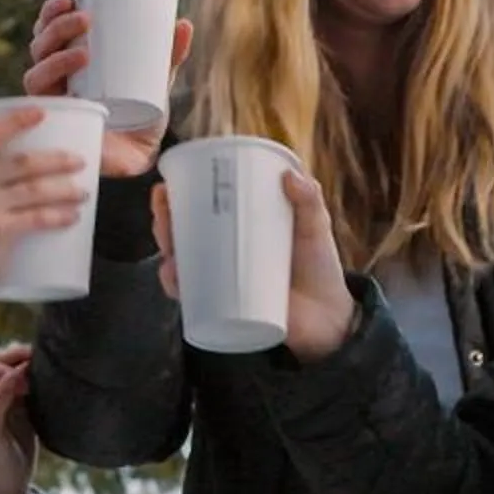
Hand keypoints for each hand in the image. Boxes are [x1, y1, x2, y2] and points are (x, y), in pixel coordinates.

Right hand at [0, 109, 93, 330]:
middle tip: (81, 161)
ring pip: (37, 189)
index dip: (17, 120)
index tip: (42, 113)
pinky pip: (38, 217)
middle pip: (25, 162)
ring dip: (66, 189)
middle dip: (58, 160)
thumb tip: (24, 178)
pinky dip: (59, 216)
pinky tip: (73, 216)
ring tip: (84, 192)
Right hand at [24, 0, 190, 179]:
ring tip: (85, 51)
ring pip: (36, 72)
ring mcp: (53, 104)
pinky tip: (71, 84)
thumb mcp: (156, 82)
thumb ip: (168, 57)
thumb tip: (183, 23)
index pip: (50, 31)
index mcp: (71, 63)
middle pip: (39, 45)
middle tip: (86, 18)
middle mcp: (55, 81)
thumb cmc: (141, 118)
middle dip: (56, 27)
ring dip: (56, 57)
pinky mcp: (57, 126)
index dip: (50, 12)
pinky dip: (53, 90)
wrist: (139, 160)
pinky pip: (41, 107)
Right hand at [151, 169, 354, 359]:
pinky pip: (193, 299)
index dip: (176, 197)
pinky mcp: (226, 308)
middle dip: (164, 222)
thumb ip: (308, 201)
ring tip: (170, 247)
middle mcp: (223, 254)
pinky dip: (179, 288)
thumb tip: (290, 175)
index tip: (166, 185)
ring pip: (181, 264)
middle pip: (181, 235)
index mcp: (238, 228)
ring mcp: (222, 282)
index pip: (199, 208)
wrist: (329, 317)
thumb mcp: (315, 227)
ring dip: (167, 254)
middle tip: (165, 211)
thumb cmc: (318, 266)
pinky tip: (175, 278)